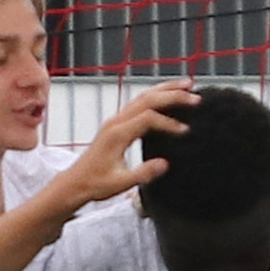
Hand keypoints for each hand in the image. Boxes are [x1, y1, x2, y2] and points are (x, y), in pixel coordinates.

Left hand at [52, 82, 199, 209]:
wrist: (75, 183)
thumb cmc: (95, 184)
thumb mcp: (120, 183)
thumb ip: (143, 173)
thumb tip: (165, 164)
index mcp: (117, 134)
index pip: (148, 119)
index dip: (169, 123)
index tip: (186, 131)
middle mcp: (115, 123)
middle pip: (147, 99)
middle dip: (172, 95)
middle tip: (194, 95)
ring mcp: (115, 121)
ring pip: (142, 97)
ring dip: (165, 90)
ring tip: (186, 85)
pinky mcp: (116, 124)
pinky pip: (138, 104)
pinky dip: (155, 97)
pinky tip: (166, 97)